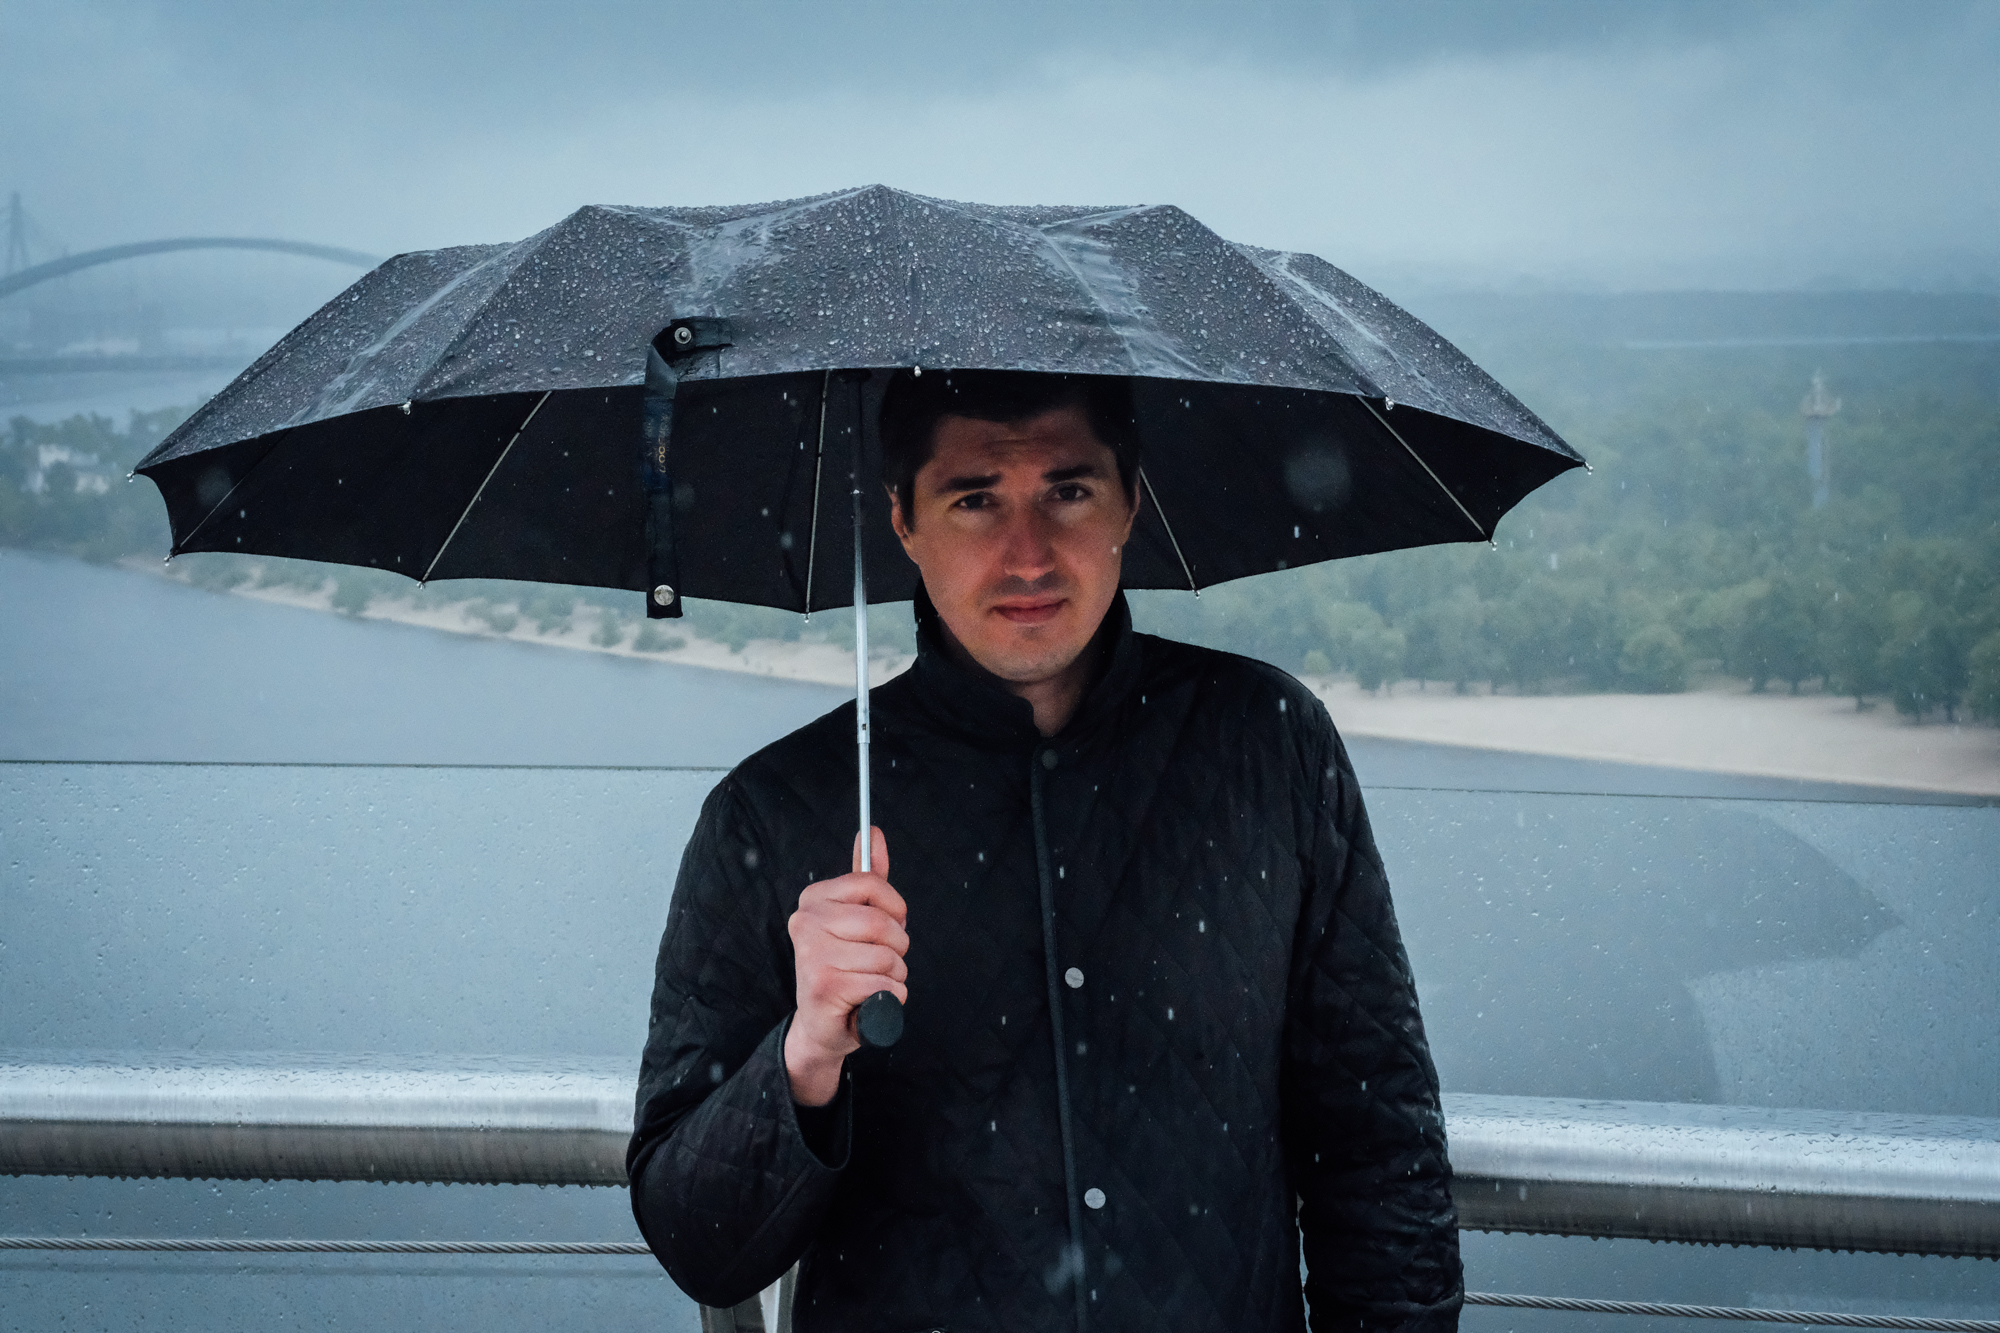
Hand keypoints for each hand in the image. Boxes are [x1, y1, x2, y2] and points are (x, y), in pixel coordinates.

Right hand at [783, 827, 907, 1106]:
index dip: (894, 908)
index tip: (889, 924)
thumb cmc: (843, 968)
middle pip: (883, 922)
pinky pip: (885, 984)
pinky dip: (890, 997)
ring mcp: (812, 954)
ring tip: (871, 982)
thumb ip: (866, 877)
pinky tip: (867, 1000)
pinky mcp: (824, 986)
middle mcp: (805, 922)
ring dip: (894, 975)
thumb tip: (872, 832)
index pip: (871, 883)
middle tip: (879, 961)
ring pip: (888, 956)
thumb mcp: (855, 918)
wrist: (821, 1026)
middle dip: (897, 947)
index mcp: (813, 899)